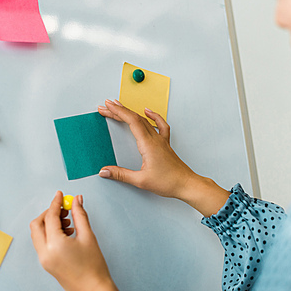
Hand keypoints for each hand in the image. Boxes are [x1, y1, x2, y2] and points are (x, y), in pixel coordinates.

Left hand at [30, 191, 120, 290]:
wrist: (93, 290)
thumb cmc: (93, 268)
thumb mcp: (88, 237)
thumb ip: (80, 215)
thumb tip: (76, 200)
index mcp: (54, 244)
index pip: (50, 216)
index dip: (55, 203)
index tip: (60, 195)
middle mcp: (45, 252)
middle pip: (37, 224)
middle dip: (49, 213)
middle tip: (64, 208)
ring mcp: (44, 259)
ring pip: (38, 233)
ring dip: (49, 223)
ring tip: (68, 222)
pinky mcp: (46, 263)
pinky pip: (42, 242)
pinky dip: (50, 233)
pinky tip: (67, 232)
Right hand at [98, 99, 229, 216]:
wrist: (186, 184)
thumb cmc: (168, 182)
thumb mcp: (140, 181)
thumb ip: (121, 175)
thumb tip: (104, 171)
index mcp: (148, 144)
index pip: (132, 121)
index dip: (118, 112)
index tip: (108, 106)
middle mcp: (155, 139)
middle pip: (135, 118)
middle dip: (119, 111)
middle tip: (106, 107)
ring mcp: (161, 140)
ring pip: (144, 120)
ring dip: (130, 113)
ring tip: (120, 108)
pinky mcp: (165, 144)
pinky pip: (159, 125)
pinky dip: (153, 116)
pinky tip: (148, 112)